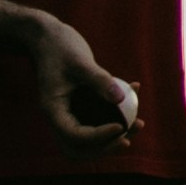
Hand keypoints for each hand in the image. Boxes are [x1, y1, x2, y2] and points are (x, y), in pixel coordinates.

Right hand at [22, 11, 139, 144]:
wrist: (46, 36)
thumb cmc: (59, 45)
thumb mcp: (80, 61)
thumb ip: (100, 79)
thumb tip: (122, 98)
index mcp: (53, 109)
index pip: (74, 136)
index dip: (98, 136)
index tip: (120, 125)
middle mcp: (59, 116)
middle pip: (78, 148)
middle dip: (104, 148)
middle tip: (127, 139)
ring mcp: (69, 112)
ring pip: (89, 138)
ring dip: (113, 137)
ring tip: (139, 124)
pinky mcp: (79, 105)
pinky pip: (97, 118)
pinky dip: (115, 114)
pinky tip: (136, 93)